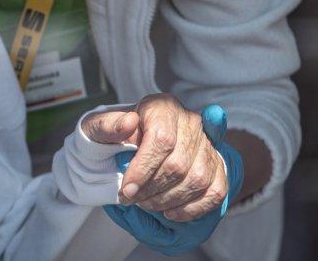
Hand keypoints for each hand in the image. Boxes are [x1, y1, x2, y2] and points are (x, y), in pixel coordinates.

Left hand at [84, 103, 243, 254]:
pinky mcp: (217, 164)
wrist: (132, 140)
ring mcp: (207, 144)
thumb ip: (106, 125)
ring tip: (147, 203)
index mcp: (163, 107)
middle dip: (152, 189)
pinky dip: (193, 208)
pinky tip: (170, 211)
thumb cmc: (115, 135)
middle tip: (132, 199)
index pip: (161, 140)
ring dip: (169, 200)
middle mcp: (190, 122)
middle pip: (179, 164)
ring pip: (198, 180)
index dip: (143, 170)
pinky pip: (215, 190)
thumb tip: (127, 125)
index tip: (126, 190)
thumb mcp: (99, 126)